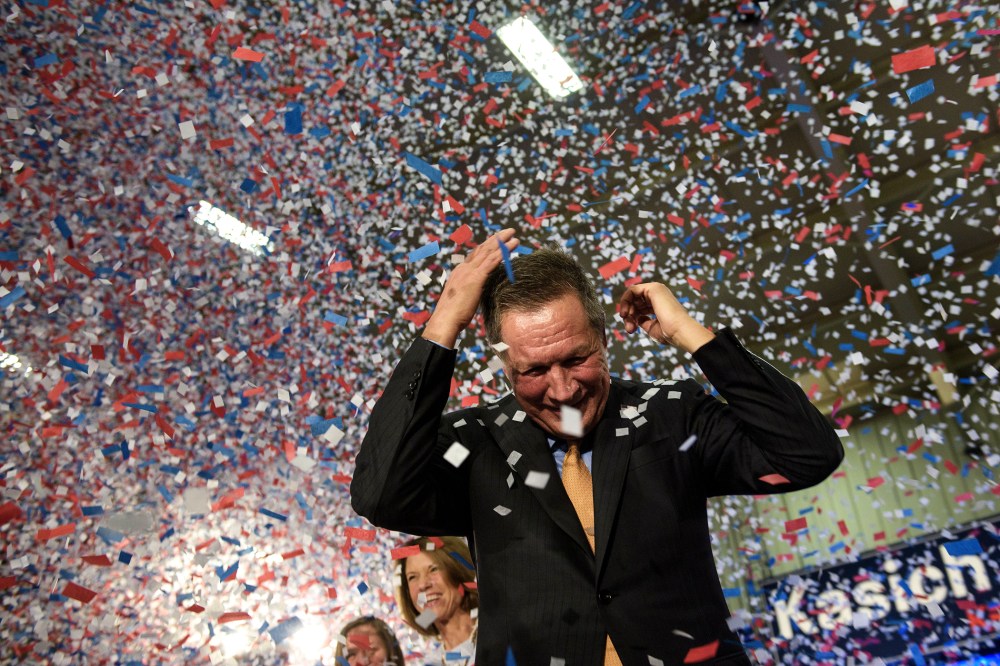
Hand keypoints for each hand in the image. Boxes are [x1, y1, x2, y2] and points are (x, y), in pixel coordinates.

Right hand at [422, 228, 518, 347]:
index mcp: (459, 272)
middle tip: (507, 231)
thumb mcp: (461, 298)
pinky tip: (511, 246)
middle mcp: (464, 268)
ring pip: (488, 251)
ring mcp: (470, 272)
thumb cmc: (453, 314)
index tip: (496, 241)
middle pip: (482, 249)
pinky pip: (492, 261)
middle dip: (495, 239)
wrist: (445, 319)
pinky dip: (503, 251)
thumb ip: (469, 291)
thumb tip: (476, 292)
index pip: (474, 255)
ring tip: (513, 234)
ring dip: (502, 242)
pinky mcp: (476, 278)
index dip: (486, 247)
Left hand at [617, 282, 714, 353]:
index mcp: (660, 304)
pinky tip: (626, 313)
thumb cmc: (670, 332)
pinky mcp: (653, 288)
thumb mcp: (652, 327)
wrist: (680, 331)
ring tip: (629, 323)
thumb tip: (638, 318)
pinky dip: (625, 301)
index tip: (631, 329)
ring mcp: (657, 290)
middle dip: (628, 316)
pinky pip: (632, 290)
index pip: (640, 307)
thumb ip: (644, 321)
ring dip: (626, 309)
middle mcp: (659, 295)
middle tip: (629, 329)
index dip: (632, 318)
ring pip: (632, 296)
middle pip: (635, 302)